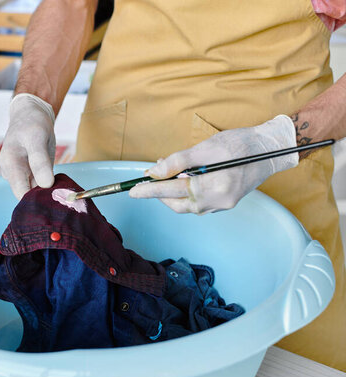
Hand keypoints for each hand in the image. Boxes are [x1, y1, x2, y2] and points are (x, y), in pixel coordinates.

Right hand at [0, 93, 55, 199]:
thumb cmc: (32, 123)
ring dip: (46, 191)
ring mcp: (18, 174)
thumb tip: (45, 185)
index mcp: (9, 164)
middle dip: (43, 195)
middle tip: (61, 189)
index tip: (55, 195)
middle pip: (27, 195)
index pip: (21, 193)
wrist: (31, 114)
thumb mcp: (37, 138)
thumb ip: (40, 162)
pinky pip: (37, 185)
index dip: (37, 198)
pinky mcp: (27, 173)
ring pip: (33, 191)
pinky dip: (47, 185)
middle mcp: (10, 172)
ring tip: (58, 182)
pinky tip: (54, 179)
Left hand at [129, 115, 298, 213]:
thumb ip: (178, 162)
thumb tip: (154, 172)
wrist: (271, 149)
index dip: (149, 190)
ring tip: (169, 170)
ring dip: (174, 190)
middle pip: (177, 203)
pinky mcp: (225, 202)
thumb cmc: (241, 144)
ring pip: (187, 204)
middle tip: (152, 175)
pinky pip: (198, 201)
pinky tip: (186, 176)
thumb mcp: (206, 148)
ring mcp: (222, 205)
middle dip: (161, 192)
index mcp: (212, 189)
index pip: (171, 192)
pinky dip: (187, 191)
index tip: (132, 191)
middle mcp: (216, 202)